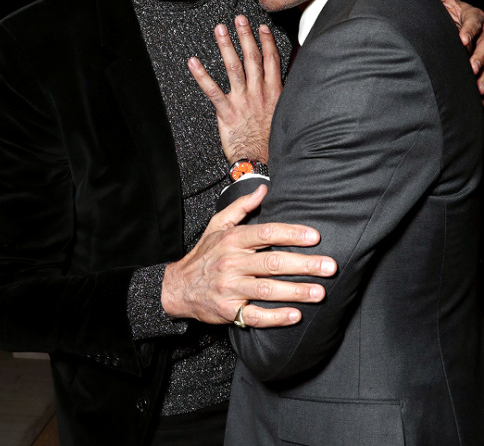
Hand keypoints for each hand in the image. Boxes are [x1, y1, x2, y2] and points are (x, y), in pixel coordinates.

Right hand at [161, 184, 336, 327]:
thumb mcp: (218, 224)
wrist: (178, 287)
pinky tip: (296, 315)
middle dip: (304, 264)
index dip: (291, 234)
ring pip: (267, 290)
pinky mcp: (229, 310)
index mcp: (232, 239)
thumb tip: (264, 189)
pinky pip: (255, 316)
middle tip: (329, 266)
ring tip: (320, 292)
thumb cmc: (204, 254)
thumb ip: (242, 206)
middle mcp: (232, 262)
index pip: (265, 233)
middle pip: (272, 263)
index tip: (314, 236)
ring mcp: (231, 288)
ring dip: (296, 291)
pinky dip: (276, 317)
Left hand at [188, 15, 282, 163]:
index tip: (262, 28)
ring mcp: (243, 100)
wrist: (262, 162)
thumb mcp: (283, 116)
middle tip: (239, 19)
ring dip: (226, 46)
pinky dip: (202, 75)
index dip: (266, 42)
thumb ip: (279, 98)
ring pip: (233, 68)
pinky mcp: (228, 111)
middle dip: (246, 36)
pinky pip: (212, 90)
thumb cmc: (271, 143)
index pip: (272, 61)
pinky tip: (193, 62)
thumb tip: (279, 87)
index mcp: (274, 93)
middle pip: (252, 58)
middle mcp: (259, 93)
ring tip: (220, 30)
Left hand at [418, 0, 483, 97]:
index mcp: (473, 14)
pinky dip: (483, 85)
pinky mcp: (483, 61)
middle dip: (481, 57)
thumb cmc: (446, 11)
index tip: (461, 40)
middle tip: (472, 68)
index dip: (469, 30)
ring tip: (479, 89)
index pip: (475, 20)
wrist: (450, 28)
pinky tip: (480, 99)